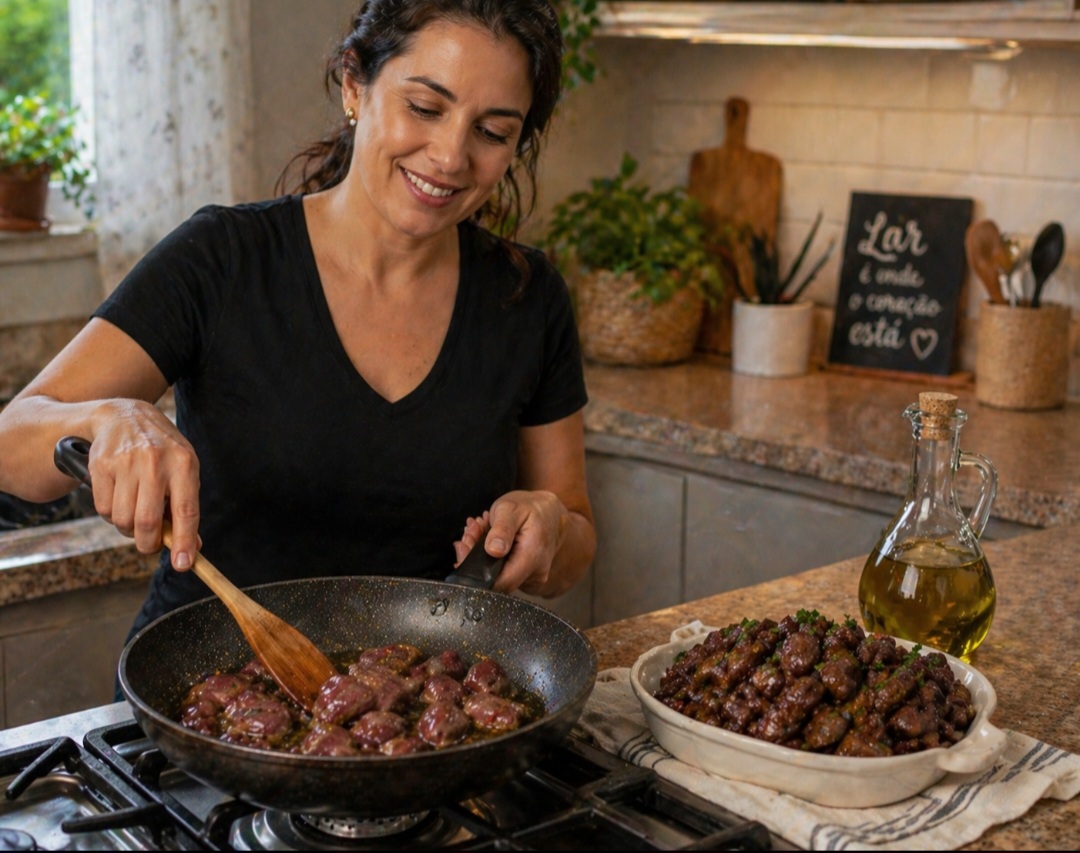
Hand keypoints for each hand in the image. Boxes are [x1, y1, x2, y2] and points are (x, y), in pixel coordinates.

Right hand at [87, 399, 200, 570]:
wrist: (124, 416)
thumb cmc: (161, 451)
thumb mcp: (184, 469)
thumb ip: (187, 506)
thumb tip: (192, 548)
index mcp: (184, 464)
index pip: (186, 511)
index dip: (185, 541)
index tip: (183, 564)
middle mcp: (155, 462)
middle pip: (147, 523)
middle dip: (148, 543)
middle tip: (150, 544)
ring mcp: (125, 463)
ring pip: (123, 520)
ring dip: (128, 528)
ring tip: (135, 511)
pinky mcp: (100, 466)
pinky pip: (103, 510)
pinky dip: (111, 514)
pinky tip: (119, 497)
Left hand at [454, 491, 566, 595]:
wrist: (550, 513)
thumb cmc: (531, 509)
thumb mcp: (511, 509)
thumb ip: (502, 529)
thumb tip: (493, 550)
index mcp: (533, 556)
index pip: (501, 582)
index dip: (476, 571)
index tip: (463, 547)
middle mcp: (536, 574)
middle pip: (495, 579)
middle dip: (474, 556)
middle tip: (470, 531)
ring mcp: (532, 578)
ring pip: (496, 575)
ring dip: (480, 554)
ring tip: (479, 530)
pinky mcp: (526, 578)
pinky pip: (502, 572)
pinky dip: (489, 557)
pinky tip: (487, 540)